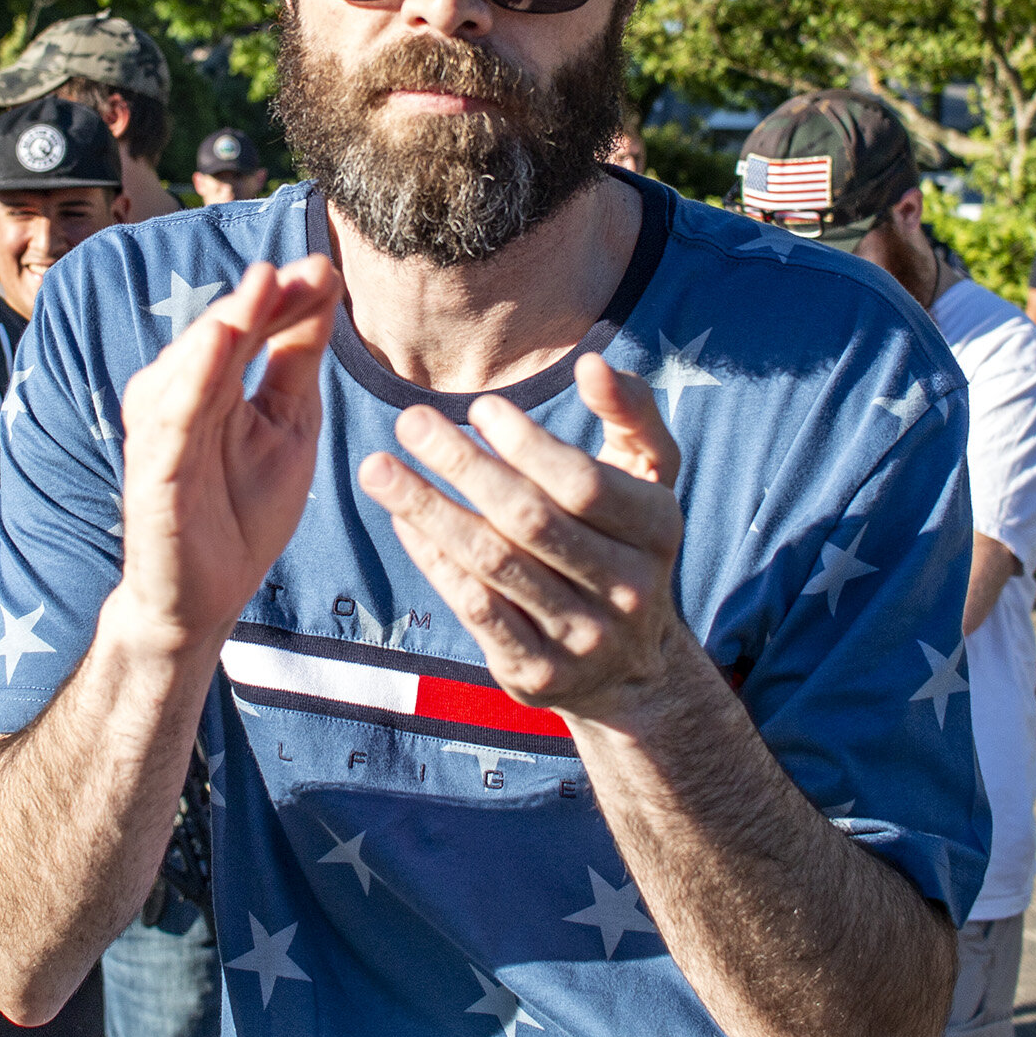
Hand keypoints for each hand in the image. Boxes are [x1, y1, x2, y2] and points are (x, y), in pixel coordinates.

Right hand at [119, 257, 341, 651]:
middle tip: (305, 268)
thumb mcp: (290, 422)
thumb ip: (298, 356)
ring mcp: (164, 430)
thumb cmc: (243, 509)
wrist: (207, 598)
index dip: (288, 297)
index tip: (328, 269)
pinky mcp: (152, 470)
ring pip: (195, 363)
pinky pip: (171, 419)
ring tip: (263, 284)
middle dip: (263, 298)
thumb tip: (321, 283)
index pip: (254, 326)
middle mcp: (181, 394)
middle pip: (225, 333)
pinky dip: (192, 379)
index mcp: (216, 381)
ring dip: (228, 321)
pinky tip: (216, 345)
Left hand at [358, 352, 683, 726]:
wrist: (635, 667)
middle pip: (530, 521)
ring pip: (494, 565)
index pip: (584, 484)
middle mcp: (627, 589)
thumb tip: (590, 363)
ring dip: (430, 511)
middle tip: (409, 421)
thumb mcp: (649, 473)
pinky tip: (402, 521)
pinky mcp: (538, 673)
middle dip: (463, 466)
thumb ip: (631, 408)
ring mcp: (583, 637)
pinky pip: (476, 610)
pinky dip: (434, 562)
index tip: (479, 407)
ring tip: (378, 467)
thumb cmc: (627, 538)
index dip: (529, 444)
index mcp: (657, 530)